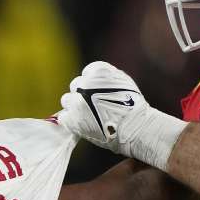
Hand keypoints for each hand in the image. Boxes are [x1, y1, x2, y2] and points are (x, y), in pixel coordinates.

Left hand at [58, 61, 185, 169]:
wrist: (135, 127)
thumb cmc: (133, 106)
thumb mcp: (123, 82)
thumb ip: (106, 78)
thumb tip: (93, 78)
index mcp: (98, 72)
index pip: (87, 72)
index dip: (92, 83)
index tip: (98, 92)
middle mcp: (85, 85)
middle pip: (76, 85)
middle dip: (83, 94)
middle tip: (93, 105)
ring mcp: (77, 103)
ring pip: (67, 100)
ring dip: (74, 106)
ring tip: (87, 115)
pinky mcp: (72, 120)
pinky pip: (64, 116)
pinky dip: (71, 120)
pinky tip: (82, 123)